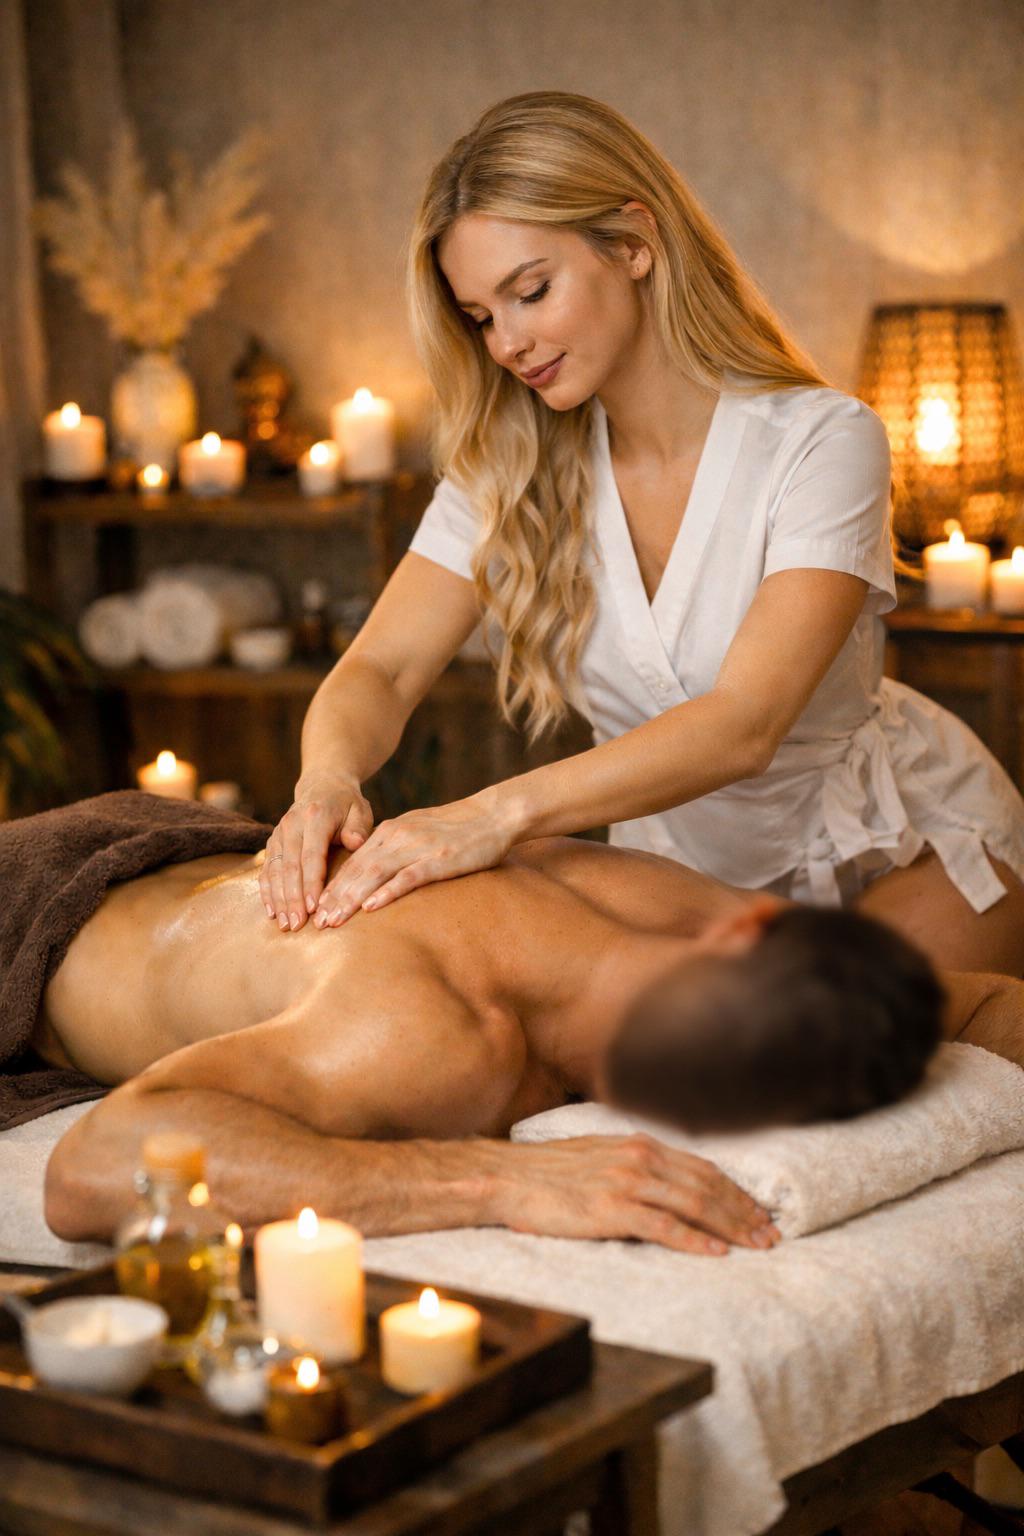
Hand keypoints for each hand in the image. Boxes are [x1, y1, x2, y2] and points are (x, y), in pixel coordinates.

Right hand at [260, 771, 373, 930]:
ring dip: (278, 899)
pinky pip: (266, 869)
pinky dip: (267, 891)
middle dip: (292, 898)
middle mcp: (291, 824)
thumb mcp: (360, 810)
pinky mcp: (272, 842)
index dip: (311, 882)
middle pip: (290, 866)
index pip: (311, 854)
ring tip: (284, 924)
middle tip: (296, 925)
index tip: (312, 907)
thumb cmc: (347, 804)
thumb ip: (358, 828)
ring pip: (275, 870)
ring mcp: (278, 833)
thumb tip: (355, 844)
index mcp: (315, 816)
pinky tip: (271, 911)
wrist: (323, 785)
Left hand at [313, 792, 516, 926]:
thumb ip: (396, 846)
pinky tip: (371, 907)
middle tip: (317, 922)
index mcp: (392, 830)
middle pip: (358, 869)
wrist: (494, 815)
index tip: (316, 907)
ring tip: (334, 919)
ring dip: (351, 898)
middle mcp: (399, 836)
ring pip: (375, 874)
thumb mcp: (419, 831)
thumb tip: (374, 869)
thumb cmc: (459, 828)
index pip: (354, 861)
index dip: (333, 885)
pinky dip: (387, 892)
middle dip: (334, 897)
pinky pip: (408, 877)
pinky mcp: (439, 859)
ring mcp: (418, 847)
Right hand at [493, 1135, 779, 1254]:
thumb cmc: (545, 1173)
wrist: (504, 1177)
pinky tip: (715, 1253)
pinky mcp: (610, 1209)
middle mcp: (638, 1157)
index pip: (701, 1167)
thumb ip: (632, 1165)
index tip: (758, 1211)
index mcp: (638, 1144)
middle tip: (771, 1234)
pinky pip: (662, 1226)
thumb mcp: (598, 1156)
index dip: (735, 1190)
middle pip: (706, 1185)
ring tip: (755, 1245)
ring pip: (693, 1203)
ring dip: (730, 1226)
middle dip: (743, 1211)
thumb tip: (663, 1183)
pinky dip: (694, 1239)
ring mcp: (625, 1182)